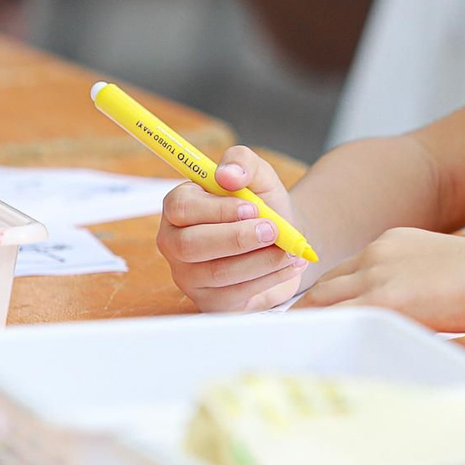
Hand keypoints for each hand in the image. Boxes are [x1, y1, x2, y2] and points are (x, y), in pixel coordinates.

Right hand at [157, 145, 310, 310]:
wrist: (284, 242)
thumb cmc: (263, 207)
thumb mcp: (259, 177)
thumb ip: (243, 162)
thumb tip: (227, 174)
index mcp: (179, 207)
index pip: (181, 207)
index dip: (216, 209)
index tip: (252, 208)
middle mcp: (174, 242)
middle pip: (190, 245)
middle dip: (236, 238)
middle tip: (273, 230)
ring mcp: (188, 276)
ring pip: (216, 273)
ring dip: (260, 260)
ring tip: (290, 249)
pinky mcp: (210, 302)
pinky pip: (235, 295)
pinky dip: (269, 279)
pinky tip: (290, 265)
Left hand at [295, 227, 464, 333]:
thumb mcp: (446, 266)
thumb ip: (421, 280)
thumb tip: (422, 306)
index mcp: (393, 242)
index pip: (347, 269)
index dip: (331, 292)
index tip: (321, 309)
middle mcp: (377, 253)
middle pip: (327, 283)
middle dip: (307, 307)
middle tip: (290, 330)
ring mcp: (376, 276)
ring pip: (321, 300)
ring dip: (303, 321)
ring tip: (285, 343)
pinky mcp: (382, 301)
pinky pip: (334, 319)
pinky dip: (313, 332)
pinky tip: (300, 347)